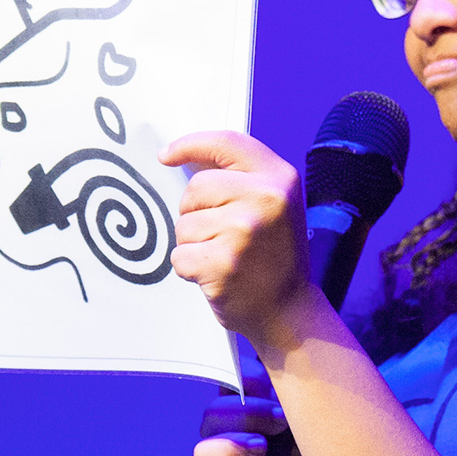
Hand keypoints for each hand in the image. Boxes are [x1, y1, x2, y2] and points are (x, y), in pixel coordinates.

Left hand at [164, 131, 315, 342]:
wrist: (290, 313)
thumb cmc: (275, 258)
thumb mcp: (275, 206)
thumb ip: (241, 180)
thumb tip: (187, 158)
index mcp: (279, 178)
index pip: (226, 142)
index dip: (190, 144)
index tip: (167, 154)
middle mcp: (265, 199)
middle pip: (195, 187)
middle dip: (194, 211)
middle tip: (220, 235)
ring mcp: (243, 231)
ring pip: (183, 224)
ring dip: (193, 244)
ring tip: (224, 258)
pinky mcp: (222, 263)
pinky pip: (179, 255)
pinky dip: (189, 269)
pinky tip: (216, 276)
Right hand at [193, 390, 326, 455]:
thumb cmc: (331, 449)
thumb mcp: (324, 417)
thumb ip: (305, 392)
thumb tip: (298, 357)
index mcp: (256, 405)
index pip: (231, 380)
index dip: (245, 378)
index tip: (271, 385)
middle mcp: (237, 433)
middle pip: (213, 414)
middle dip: (246, 413)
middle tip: (281, 421)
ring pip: (204, 452)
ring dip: (229, 447)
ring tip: (262, 450)